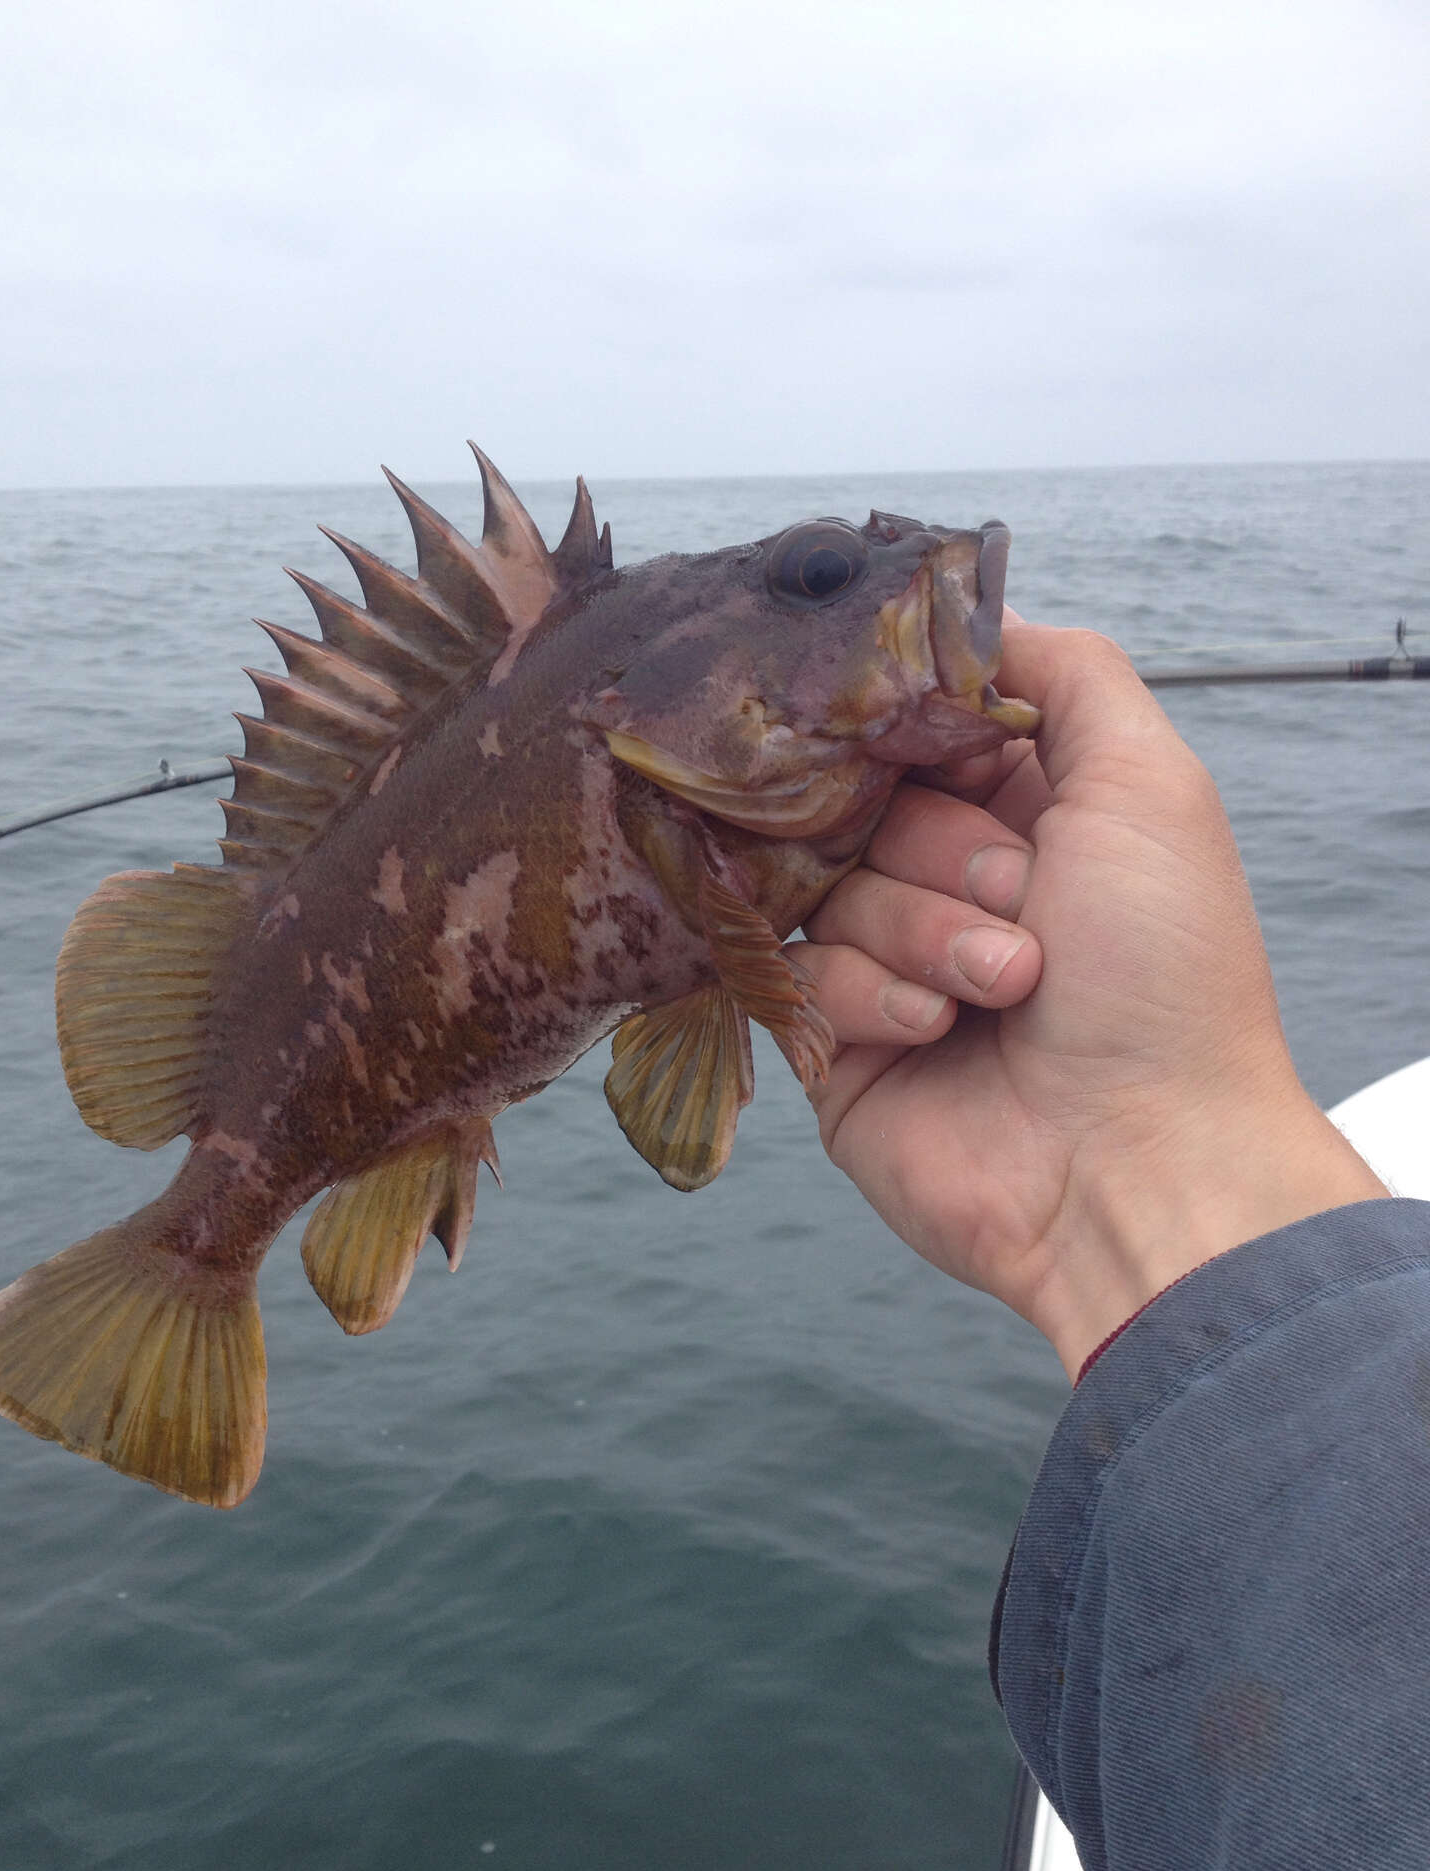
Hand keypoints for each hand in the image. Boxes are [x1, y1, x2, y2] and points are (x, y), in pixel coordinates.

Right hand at [789, 615, 1386, 1374]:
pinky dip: (880, 995)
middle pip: (861, 797)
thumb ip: (1067, 671)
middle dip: (947, 849)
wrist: (1136, 1160)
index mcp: (1025, 813)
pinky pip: (802, 971)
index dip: (927, 736)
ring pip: (828, 883)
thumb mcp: (1149, 782)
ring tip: (1008, 988)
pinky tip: (944, 1034)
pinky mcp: (837, 1041)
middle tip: (1024, 901)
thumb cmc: (1164, 973)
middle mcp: (949, 880)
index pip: (917, 726)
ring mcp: (889, 961)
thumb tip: (972, 612)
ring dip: (926, 930)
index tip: (963, 763)